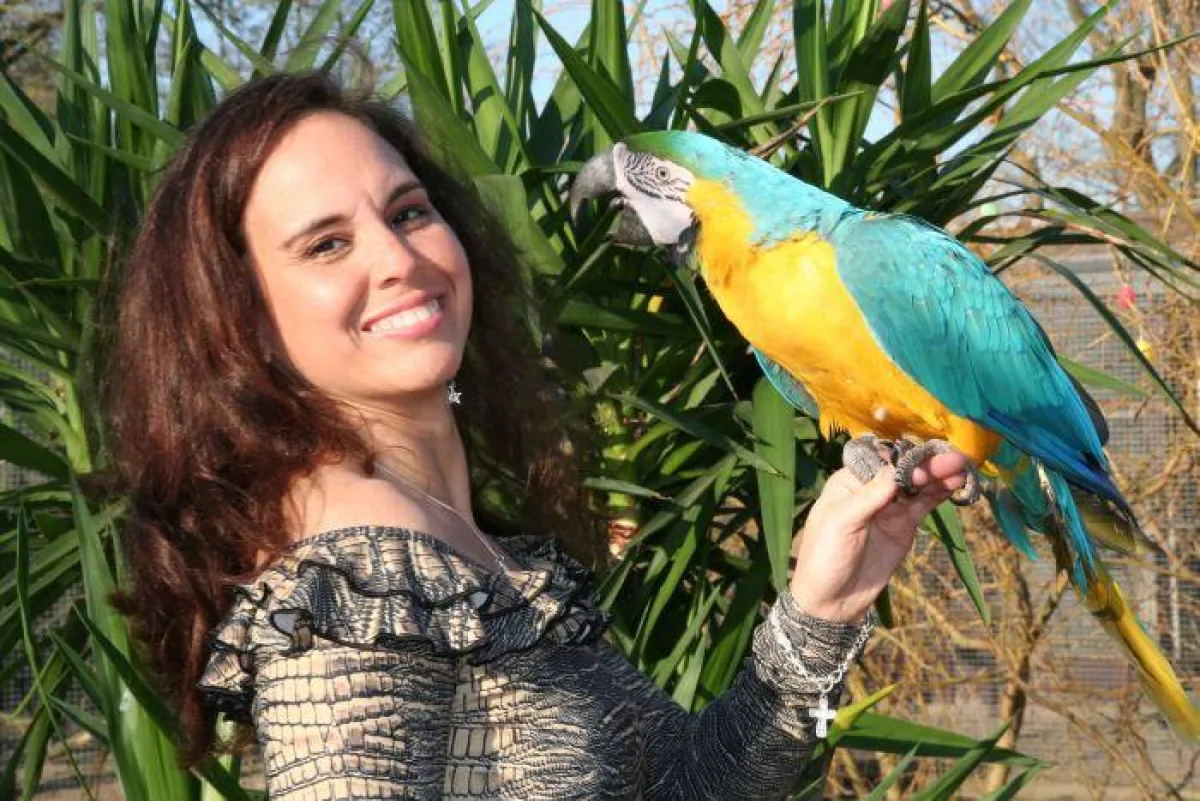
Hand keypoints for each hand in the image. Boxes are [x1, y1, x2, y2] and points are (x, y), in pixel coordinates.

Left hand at [788, 451, 970, 622]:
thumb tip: (895, 468)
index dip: (903, 459)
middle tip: (954, 460)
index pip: (880, 460)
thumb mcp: (840, 523)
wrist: (833, 601)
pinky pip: (925, 504)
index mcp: (849, 482)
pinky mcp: (905, 525)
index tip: (920, 467)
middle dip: (928, 464)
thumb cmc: (825, 557)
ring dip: (939, 475)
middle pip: (904, 469)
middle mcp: (871, 489)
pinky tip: (957, 484)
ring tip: (961, 468)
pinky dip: (940, 493)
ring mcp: (890, 507)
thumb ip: (869, 496)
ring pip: (918, 485)